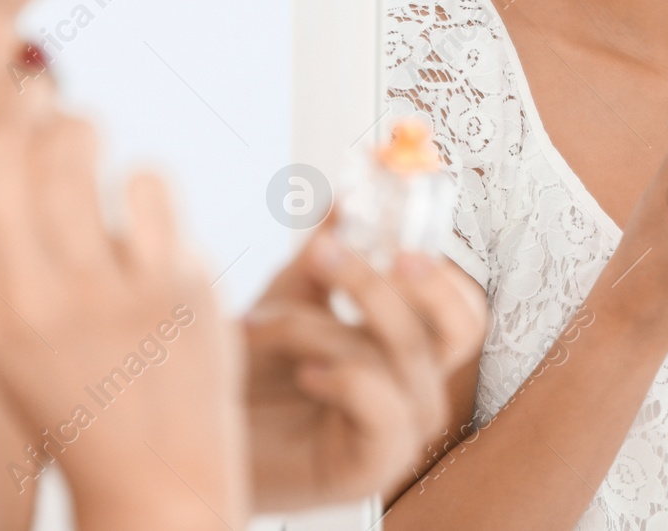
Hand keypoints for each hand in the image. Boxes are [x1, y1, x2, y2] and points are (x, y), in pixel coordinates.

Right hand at [0, 19, 245, 530]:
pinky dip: (147, 182)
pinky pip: (152, 179)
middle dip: (21, 85)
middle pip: (5, 137)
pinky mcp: (171, 289)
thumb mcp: (1, 308)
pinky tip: (143, 217)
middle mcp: (16, 294)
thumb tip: (15, 79)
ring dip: (84, 123)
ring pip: (78, 142)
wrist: (148, 472)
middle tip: (38, 77)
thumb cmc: (67, 369)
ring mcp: (96, 292)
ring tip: (86, 140)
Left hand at [242, 218, 486, 511]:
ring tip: (260, 324)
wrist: (205, 434)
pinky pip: (383, 407)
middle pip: (459, 327)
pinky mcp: (373, 468)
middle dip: (406, 279)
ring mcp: (402, 433)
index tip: (397, 213)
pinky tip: (303, 374)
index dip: (442, 261)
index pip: (463, 307)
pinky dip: (341, 378)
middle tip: (336, 249)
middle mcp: (417, 389)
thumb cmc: (255, 373)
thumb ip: (327, 252)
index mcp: (411, 350)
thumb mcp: (291, 297)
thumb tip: (349, 200)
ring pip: (400, 355)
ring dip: (322, 326)